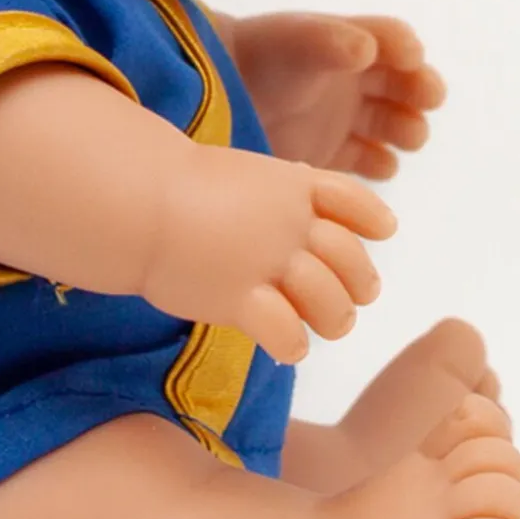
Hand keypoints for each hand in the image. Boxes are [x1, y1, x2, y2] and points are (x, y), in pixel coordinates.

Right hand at [141, 144, 395, 363]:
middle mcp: (289, 224)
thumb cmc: (178, 187)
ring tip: (322, 326)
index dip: (373, 218)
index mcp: (291, 186)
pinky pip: (288, 334)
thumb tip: (307, 187)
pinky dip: (293, 344)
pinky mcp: (241, 299)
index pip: (351, 200)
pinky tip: (285, 347)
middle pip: (350, 260)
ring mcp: (268, 261)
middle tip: (351, 300)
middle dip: (358, 284)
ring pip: (331, 302)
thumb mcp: (242, 171)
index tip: (384, 231)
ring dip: (334, 319)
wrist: (135, 201)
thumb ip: (279, 186)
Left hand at [230, 13, 445, 177]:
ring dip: (409, 131)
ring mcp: (348, 119)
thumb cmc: (259, 57)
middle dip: (423, 92)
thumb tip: (369, 49)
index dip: (409, 50)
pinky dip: (380, 164)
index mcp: (352, 43)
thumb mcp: (296, 42)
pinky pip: (373, 162)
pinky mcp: (334, 153)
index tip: (412, 60)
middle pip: (408, 86)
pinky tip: (375, 162)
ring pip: (398, 127)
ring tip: (405, 135)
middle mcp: (357, 81)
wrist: (214, 96)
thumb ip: (331, 42)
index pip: (396, 41)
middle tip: (425, 101)